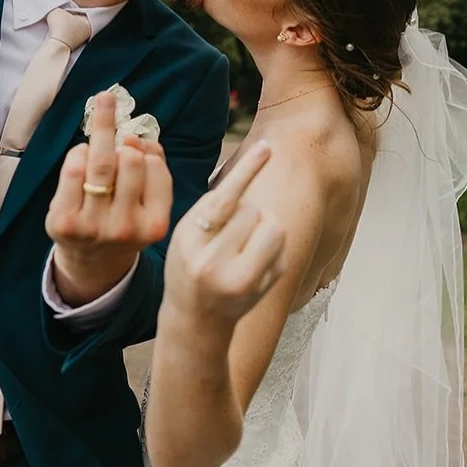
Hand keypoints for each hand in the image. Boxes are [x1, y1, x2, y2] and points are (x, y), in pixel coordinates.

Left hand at [46, 91, 172, 304]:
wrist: (92, 265)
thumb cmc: (123, 221)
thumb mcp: (148, 205)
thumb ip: (153, 171)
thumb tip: (143, 139)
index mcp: (154, 225)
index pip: (156, 168)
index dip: (146, 148)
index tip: (137, 142)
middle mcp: (126, 228)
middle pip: (129, 160)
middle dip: (123, 140)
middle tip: (117, 126)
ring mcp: (93, 227)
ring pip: (101, 161)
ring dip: (101, 136)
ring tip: (102, 122)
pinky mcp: (64, 223)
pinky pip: (73, 169)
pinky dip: (79, 152)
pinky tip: (82, 155)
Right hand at [162, 141, 285, 329]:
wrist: (194, 320)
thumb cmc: (189, 266)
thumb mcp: (185, 236)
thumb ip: (211, 209)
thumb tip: (252, 166)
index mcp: (189, 242)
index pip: (223, 200)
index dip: (246, 170)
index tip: (266, 147)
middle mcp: (213, 263)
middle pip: (251, 209)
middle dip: (246, 212)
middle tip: (230, 235)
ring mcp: (240, 280)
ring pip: (271, 225)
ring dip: (263, 225)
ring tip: (243, 245)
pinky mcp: (262, 288)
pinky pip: (280, 247)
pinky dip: (271, 247)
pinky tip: (251, 265)